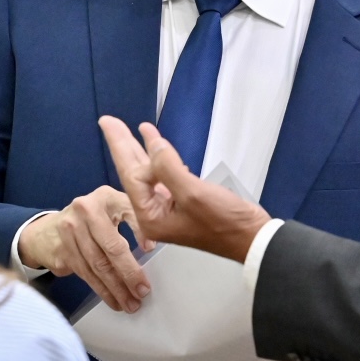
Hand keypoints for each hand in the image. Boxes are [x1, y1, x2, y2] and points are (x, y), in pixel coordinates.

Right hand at [18, 186, 148, 311]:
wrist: (47, 232)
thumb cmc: (90, 221)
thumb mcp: (112, 208)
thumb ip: (134, 216)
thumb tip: (158, 235)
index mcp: (105, 197)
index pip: (128, 213)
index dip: (141, 232)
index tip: (151, 251)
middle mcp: (85, 210)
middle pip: (112, 246)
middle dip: (129, 273)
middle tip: (143, 291)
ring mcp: (70, 231)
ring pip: (98, 265)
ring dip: (116, 288)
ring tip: (131, 303)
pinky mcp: (62, 251)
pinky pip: (87, 274)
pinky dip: (102, 290)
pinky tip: (114, 300)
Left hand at [98, 116, 270, 262]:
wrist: (252, 239)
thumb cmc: (224, 222)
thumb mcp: (193, 194)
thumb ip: (168, 167)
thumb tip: (152, 146)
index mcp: (151, 217)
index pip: (132, 177)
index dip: (125, 148)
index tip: (120, 124)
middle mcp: (155, 214)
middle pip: (134, 173)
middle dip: (123, 146)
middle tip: (107, 121)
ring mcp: (169, 208)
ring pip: (149, 173)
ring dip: (140, 149)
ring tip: (128, 129)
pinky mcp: (183, 202)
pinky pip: (165, 176)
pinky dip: (161, 159)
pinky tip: (156, 146)